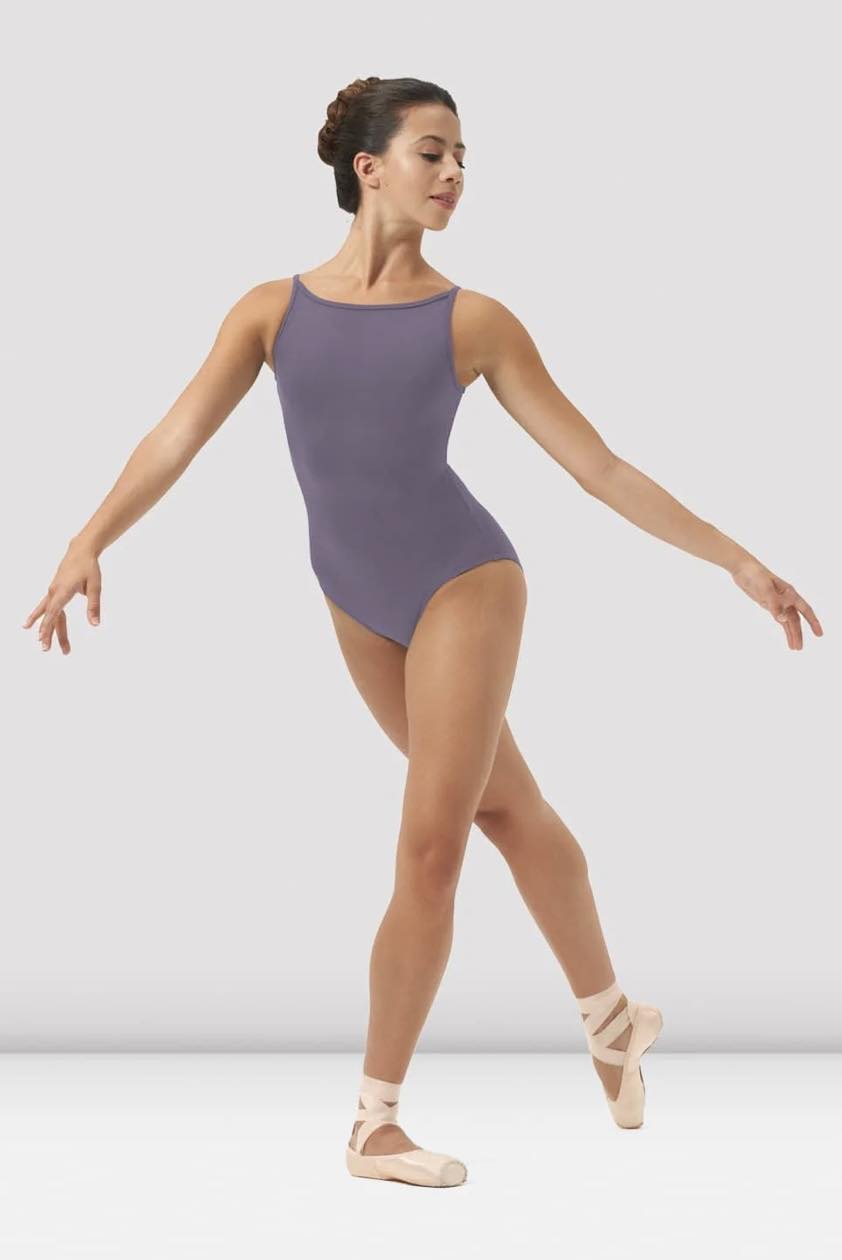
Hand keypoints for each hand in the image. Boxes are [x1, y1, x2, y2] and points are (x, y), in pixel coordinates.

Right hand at [22, 539, 102, 654]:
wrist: (80, 550)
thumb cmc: (89, 567)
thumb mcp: (95, 586)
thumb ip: (94, 606)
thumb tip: (95, 624)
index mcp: (63, 590)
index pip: (54, 612)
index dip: (48, 626)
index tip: (42, 639)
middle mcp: (54, 591)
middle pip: (50, 616)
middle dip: (48, 633)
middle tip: (45, 649)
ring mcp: (53, 591)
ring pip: (48, 612)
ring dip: (45, 627)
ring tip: (38, 641)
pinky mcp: (54, 591)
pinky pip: (47, 607)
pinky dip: (42, 617)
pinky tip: (32, 625)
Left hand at [730, 557, 822, 649]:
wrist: (743, 568)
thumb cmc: (756, 575)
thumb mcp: (765, 589)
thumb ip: (774, 604)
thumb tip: (783, 620)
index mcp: (790, 593)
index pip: (805, 610)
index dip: (813, 622)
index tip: (819, 634)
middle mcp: (786, 598)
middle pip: (796, 620)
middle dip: (798, 634)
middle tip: (799, 648)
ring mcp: (778, 602)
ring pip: (788, 621)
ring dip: (791, 633)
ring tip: (794, 648)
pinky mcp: (768, 604)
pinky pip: (779, 618)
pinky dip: (783, 626)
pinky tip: (787, 635)